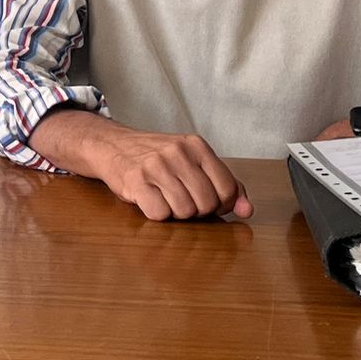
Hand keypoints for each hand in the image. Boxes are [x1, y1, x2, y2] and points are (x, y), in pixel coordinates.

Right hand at [30, 108, 250, 220]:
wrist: (112, 145)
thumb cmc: (157, 158)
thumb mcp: (193, 162)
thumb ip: (225, 184)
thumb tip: (248, 210)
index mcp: (196, 145)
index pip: (227, 188)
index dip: (221, 205)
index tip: (208, 203)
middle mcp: (177, 152)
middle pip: (207, 203)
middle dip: (198, 211)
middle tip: (183, 200)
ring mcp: (155, 165)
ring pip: (184, 211)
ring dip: (176, 213)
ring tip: (166, 199)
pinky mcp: (135, 180)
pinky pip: (159, 214)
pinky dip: (156, 214)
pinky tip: (150, 200)